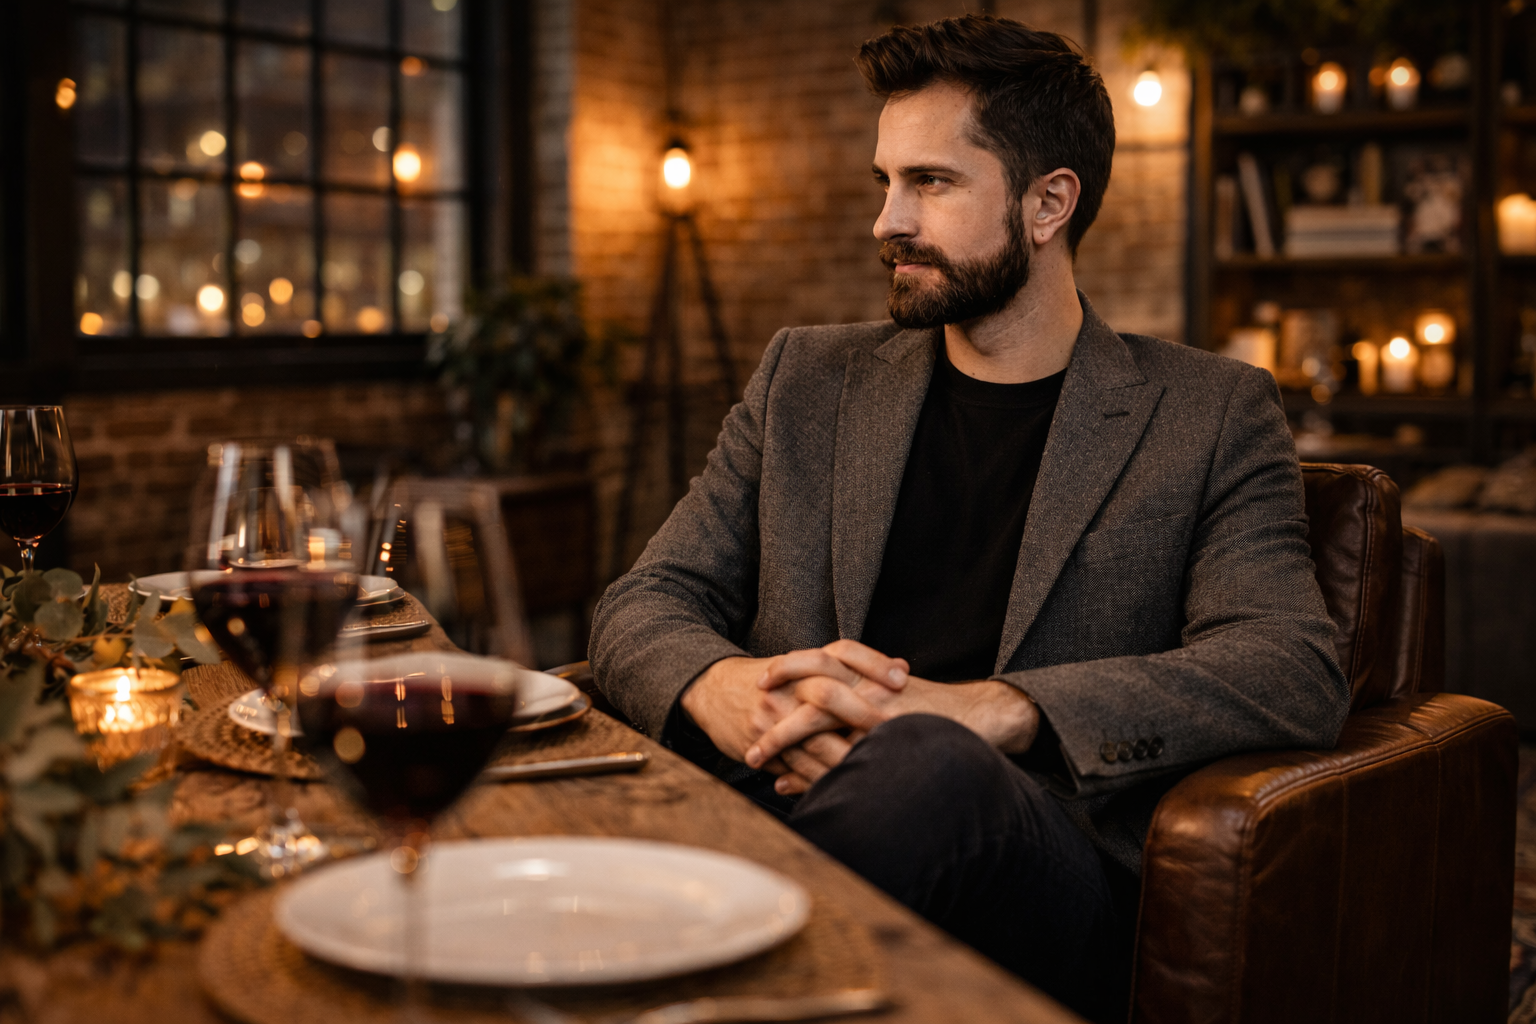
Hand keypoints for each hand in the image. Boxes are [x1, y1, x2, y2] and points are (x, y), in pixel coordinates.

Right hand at [680, 642, 909, 788]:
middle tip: (896, 730)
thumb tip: (905, 668)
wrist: (713, 690)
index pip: (845, 652)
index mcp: (805, 663)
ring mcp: (774, 715)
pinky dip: (819, 778)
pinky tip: (843, 787)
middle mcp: (790, 686)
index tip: (904, 677)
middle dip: (865, 715)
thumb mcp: (806, 667)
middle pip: (831, 695)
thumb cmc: (771, 681)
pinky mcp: (761, 743)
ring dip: (847, 757)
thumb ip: (852, 669)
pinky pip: (795, 765)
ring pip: (815, 739)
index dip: (874, 663)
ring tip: (878, 770)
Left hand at [744, 669, 1040, 790]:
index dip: (789, 668)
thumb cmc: (934, 707)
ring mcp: (874, 715)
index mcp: (869, 673)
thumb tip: (835, 681)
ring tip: (753, 756)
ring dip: (781, 738)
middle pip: (812, 679)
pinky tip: (784, 785)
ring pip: (817, 715)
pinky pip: (836, 756)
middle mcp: (868, 688)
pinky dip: (806, 773)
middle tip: (746, 713)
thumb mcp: (894, 689)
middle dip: (776, 696)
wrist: (981, 718)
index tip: (761, 681)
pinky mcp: (882, 741)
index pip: (822, 660)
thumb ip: (862, 687)